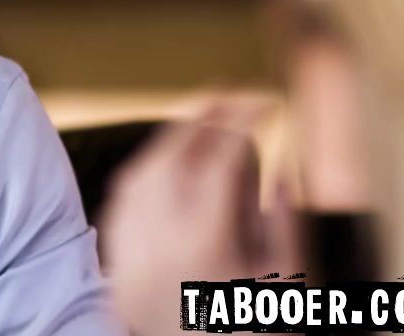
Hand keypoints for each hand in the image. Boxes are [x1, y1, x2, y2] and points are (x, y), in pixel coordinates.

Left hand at [100, 100, 300, 335]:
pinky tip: (167, 158)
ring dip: (172, 132)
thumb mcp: (285, 283)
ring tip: (202, 115)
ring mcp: (132, 242)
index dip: (244, 118)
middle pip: (175, 149)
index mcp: (207, 237)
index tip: (265, 101)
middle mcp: (160, 232)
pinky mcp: (117, 254)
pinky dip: (147, 163)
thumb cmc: (243, 327)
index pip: (222, 154)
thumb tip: (281, 168)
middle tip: (230, 92)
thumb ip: (286, 223)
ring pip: (144, 166)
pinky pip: (126, 191)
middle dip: (204, 112)